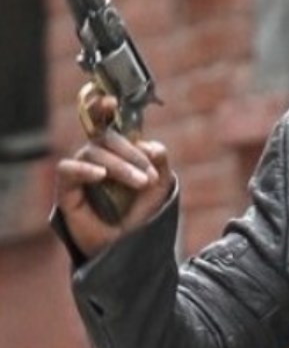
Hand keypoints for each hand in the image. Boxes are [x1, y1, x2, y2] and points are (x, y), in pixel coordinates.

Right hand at [55, 96, 173, 257]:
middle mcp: (97, 160)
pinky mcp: (68, 192)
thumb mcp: (162, 185)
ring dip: (120, 166)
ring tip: (141, 183)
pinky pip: (67, 170)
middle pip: (106, 138)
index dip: (103, 108)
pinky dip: (85, 169)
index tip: (111, 99)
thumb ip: (161, 160)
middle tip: (151, 176)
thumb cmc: (145, 217)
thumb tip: (149, 145)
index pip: (107, 125)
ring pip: (93, 152)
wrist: (134, 249)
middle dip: (131, 153)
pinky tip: (101, 175)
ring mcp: (82, 175)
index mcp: (118, 154)